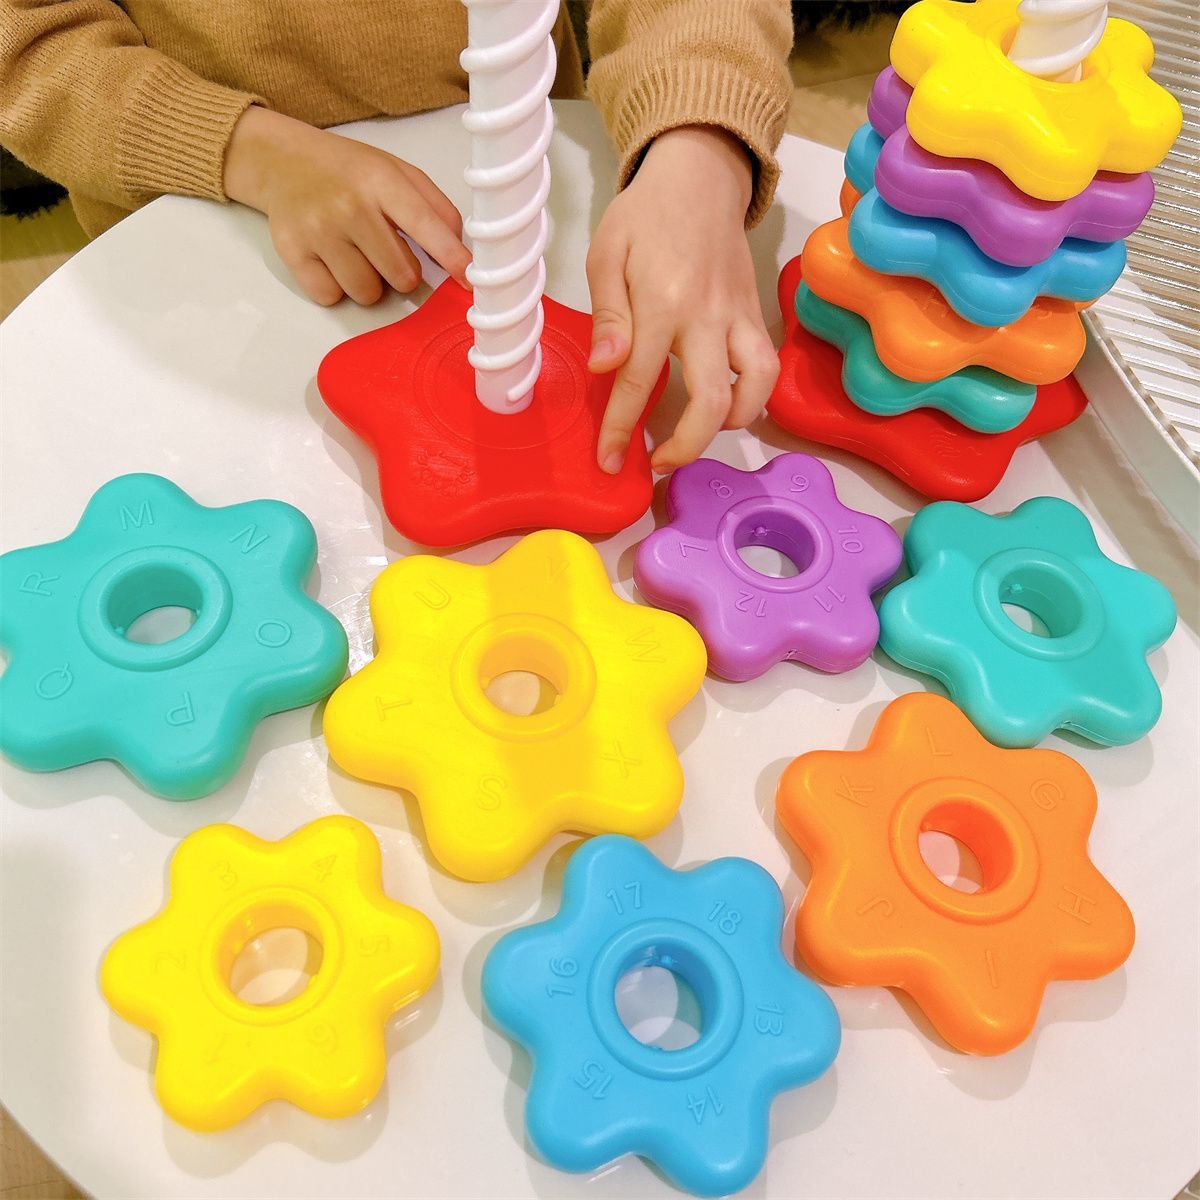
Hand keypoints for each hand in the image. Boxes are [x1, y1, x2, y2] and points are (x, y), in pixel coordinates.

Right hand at [224, 106, 470, 305]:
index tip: (469, 280)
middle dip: (402, 271)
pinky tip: (331, 259)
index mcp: (381, 181)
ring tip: (356, 253)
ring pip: (367, 293)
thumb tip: (462, 253)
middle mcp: (349, 205)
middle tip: (385, 249)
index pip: (426, 226)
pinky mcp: (293, 252)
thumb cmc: (348, 172)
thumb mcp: (396, 173)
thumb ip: (435, 209)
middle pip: (401, 275)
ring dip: (369, 283)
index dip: (452, 258)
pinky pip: (332, 297)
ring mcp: (318, 230)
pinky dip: (336, 287)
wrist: (283, 161)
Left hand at [586, 125, 778, 473]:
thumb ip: (607, 315)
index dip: (621, 428)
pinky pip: (765, 366)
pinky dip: (752, 396)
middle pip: (711, 400)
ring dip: (730, 423)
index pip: (639, 381)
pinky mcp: (756, 315)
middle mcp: (707, 316)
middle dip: (686, 445)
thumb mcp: (606, 254)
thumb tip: (605, 367)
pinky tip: (723, 405)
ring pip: (755, 387)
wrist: (700, 177)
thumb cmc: (644, 216)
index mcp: (662, 302)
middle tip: (659, 463)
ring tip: (697, 434)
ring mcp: (738, 317)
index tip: (609, 461)